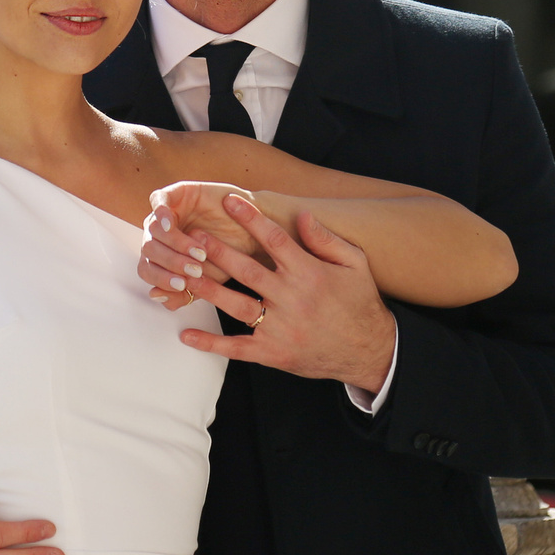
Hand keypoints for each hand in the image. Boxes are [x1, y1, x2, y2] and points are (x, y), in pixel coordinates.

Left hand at [138, 183, 265, 310]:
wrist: (256, 232)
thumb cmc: (229, 257)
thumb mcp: (208, 282)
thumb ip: (183, 293)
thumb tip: (156, 296)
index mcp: (162, 255)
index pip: (147, 269)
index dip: (161, 279)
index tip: (183, 286)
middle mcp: (160, 235)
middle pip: (149, 249)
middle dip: (171, 262)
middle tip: (195, 269)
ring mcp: (167, 213)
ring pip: (153, 229)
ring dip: (175, 244)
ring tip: (200, 253)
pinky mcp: (176, 193)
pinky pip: (158, 200)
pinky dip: (161, 214)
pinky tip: (171, 225)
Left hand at [156, 195, 396, 393]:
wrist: (369, 351)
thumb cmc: (360, 302)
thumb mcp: (355, 263)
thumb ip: (327, 239)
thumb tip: (302, 215)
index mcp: (309, 273)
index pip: (275, 239)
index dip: (251, 219)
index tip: (230, 201)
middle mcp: (292, 299)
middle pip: (248, 270)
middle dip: (219, 252)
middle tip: (194, 236)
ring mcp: (281, 328)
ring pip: (237, 306)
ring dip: (209, 290)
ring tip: (185, 274)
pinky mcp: (274, 353)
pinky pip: (238, 348)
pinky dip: (211, 343)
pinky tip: (187, 335)